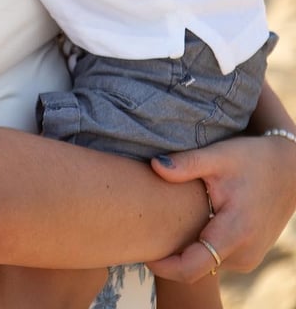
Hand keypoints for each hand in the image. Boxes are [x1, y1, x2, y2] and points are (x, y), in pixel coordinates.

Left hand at [148, 135, 295, 281]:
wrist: (289, 169)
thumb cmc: (253, 159)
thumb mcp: (219, 156)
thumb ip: (187, 163)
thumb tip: (155, 166)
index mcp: (234, 233)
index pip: (191, 268)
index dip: (164, 266)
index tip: (143, 254)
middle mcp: (244, 254)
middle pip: (196, 267)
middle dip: (172, 255)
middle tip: (149, 233)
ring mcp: (249, 257)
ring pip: (207, 263)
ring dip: (188, 249)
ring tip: (170, 223)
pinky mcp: (250, 254)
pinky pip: (218, 257)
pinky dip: (202, 245)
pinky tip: (192, 222)